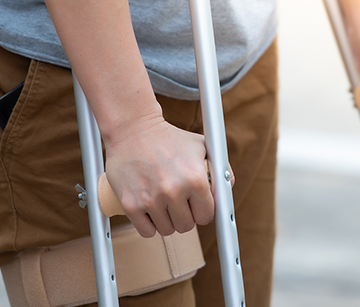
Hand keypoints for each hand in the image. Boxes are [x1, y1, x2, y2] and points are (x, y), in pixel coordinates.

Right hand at [103, 114, 214, 237]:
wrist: (133, 129)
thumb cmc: (169, 138)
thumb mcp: (200, 146)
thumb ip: (219, 167)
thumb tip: (229, 187)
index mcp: (195, 179)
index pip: (206, 216)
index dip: (202, 211)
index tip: (196, 205)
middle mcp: (173, 191)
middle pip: (186, 226)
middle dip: (185, 216)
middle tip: (178, 202)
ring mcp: (150, 199)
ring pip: (167, 230)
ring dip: (167, 221)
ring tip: (163, 203)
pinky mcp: (130, 204)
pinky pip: (146, 231)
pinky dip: (149, 225)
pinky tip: (150, 211)